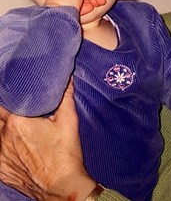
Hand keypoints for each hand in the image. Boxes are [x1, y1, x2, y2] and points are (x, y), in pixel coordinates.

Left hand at [0, 81, 95, 200]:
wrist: (61, 186)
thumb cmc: (65, 153)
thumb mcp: (69, 120)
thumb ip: (66, 96)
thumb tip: (68, 79)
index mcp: (17, 122)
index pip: (3, 105)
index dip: (10, 100)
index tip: (18, 98)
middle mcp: (3, 138)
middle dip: (8, 115)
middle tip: (24, 115)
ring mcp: (0, 157)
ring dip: (6, 132)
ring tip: (23, 132)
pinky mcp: (1, 171)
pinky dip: (6, 149)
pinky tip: (20, 148)